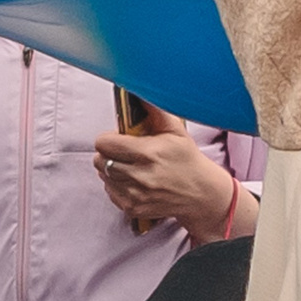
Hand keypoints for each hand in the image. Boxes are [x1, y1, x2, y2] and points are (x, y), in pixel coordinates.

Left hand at [94, 109, 240, 243]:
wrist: (201, 193)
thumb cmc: (187, 159)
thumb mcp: (176, 131)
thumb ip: (154, 111)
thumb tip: (139, 92)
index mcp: (149, 152)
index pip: (104, 143)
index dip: (109, 138)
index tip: (118, 138)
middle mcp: (140, 175)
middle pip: (99, 160)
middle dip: (109, 153)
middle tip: (123, 151)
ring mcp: (134, 194)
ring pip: (103, 176)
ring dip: (112, 169)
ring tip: (130, 165)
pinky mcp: (131, 208)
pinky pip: (109, 192)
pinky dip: (117, 185)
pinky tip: (133, 180)